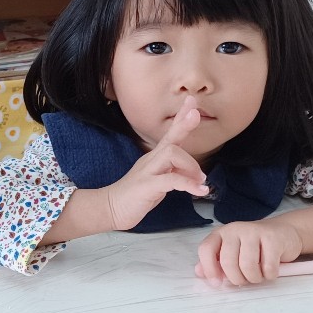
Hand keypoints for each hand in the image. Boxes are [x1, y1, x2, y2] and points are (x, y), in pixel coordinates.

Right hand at [103, 97, 208, 230]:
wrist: (110, 209)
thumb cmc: (136, 196)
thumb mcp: (158, 181)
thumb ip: (173, 172)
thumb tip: (192, 172)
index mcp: (154, 158)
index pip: (169, 134)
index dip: (180, 118)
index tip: (191, 103)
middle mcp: (151, 160)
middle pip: (170, 138)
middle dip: (184, 126)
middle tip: (196, 114)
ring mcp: (148, 172)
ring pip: (171, 154)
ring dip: (191, 166)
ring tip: (201, 180)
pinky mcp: (147, 186)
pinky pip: (171, 180)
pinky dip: (188, 184)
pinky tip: (200, 190)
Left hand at [195, 217, 302, 285]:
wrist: (284, 232)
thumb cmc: (254, 247)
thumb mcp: (232, 252)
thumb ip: (215, 262)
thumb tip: (199, 273)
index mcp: (221, 233)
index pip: (206, 249)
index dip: (209, 269)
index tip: (217, 283)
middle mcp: (235, 229)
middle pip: (228, 262)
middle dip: (237, 278)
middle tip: (245, 280)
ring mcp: (254, 231)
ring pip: (248, 266)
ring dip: (254, 278)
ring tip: (258, 275)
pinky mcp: (273, 238)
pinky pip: (268, 267)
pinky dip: (270, 275)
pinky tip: (271, 269)